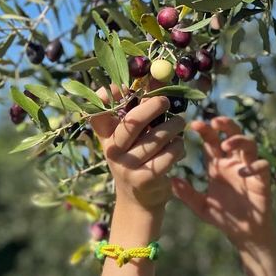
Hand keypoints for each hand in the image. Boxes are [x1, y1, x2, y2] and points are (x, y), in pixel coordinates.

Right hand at [91, 87, 185, 210]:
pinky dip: (179, 147)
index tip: (122, 86)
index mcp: (106, 137)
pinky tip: (177, 148)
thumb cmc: (137, 159)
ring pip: (158, 137)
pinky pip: (170, 153)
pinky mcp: (145, 178)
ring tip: (179, 125)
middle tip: (166, 101)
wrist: (138, 200)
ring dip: (174, 127)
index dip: (105, 97)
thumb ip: (139, 109)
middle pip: (131, 122)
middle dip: (152, 107)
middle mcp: (112, 151)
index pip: (96, 114)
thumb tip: (157, 75)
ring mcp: (127, 166)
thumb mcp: (132, 137)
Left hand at [171, 116, 275, 250]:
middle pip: (231, 135)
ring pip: (248, 145)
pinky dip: (254, 165)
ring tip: (225, 145)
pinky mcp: (261, 180)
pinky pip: (262, 165)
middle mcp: (233, 163)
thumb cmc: (223, 217)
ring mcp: (248, 169)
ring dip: (238, 140)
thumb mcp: (200, 206)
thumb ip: (186, 194)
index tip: (194, 124)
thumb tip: (171, 180)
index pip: (211, 142)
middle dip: (225, 125)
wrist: (243, 232)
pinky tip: (243, 171)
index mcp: (217, 166)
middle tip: (214, 121)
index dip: (205, 131)